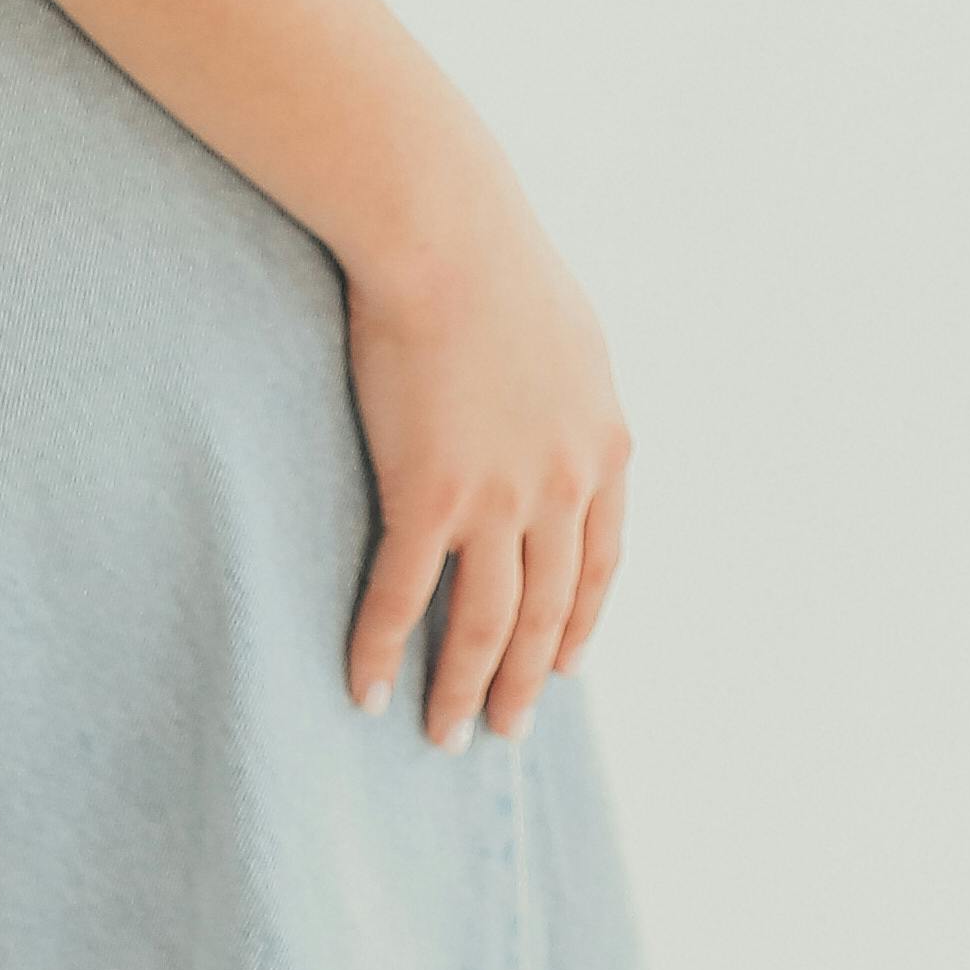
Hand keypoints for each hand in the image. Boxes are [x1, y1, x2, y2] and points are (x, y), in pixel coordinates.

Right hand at [340, 157, 631, 748]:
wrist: (446, 233)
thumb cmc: (493, 256)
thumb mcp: (567, 331)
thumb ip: (567, 388)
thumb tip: (556, 401)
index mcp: (603, 447)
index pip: (601, 561)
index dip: (581, 620)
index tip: (564, 665)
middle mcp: (562, 486)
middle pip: (549, 610)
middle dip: (525, 677)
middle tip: (504, 727)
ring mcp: (498, 499)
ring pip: (485, 623)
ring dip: (463, 689)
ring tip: (445, 737)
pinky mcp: (428, 497)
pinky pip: (405, 596)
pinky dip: (383, 651)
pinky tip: (366, 690)